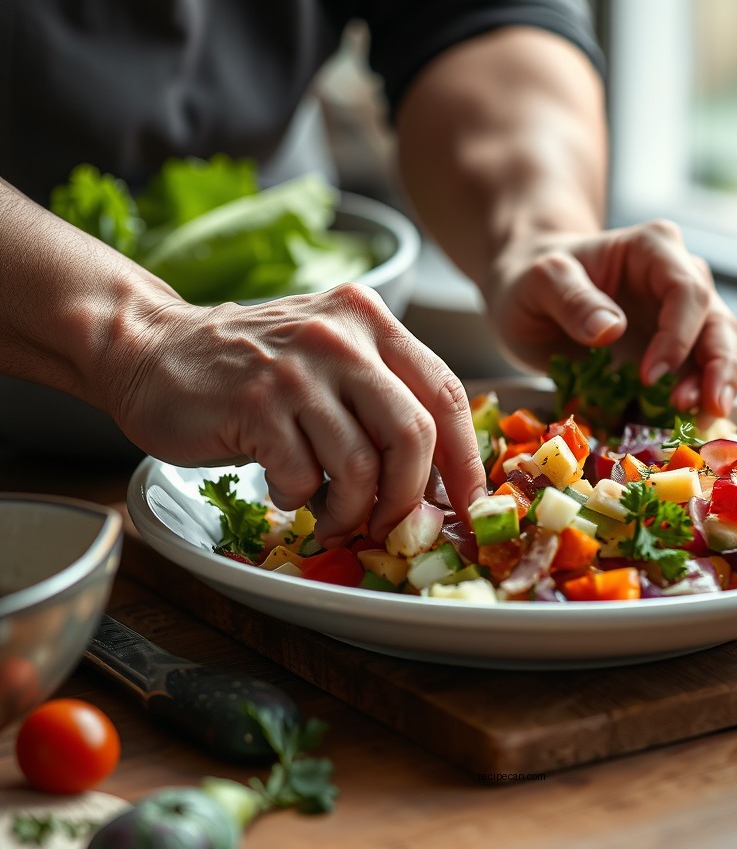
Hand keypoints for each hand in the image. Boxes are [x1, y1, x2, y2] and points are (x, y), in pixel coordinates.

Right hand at [104, 284, 487, 544]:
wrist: (154, 348)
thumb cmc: (255, 367)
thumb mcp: (332, 359)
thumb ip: (382, 401)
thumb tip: (438, 483)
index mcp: (373, 321)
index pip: (446, 394)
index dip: (466, 460)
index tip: (471, 506)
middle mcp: (342, 336)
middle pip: (413, 434)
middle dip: (410, 496)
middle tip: (394, 526)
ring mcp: (297, 368)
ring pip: (361, 466)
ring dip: (352, 511)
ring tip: (332, 516)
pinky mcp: (254, 404)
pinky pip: (303, 478)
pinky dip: (300, 499)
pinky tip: (283, 486)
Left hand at [484, 220, 736, 416]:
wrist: (527, 293)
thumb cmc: (532, 278)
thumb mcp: (539, 282)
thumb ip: (571, 298)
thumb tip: (611, 329)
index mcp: (652, 249)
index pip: (686, 290)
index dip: (678, 335)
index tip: (650, 376)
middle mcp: (679, 278)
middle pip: (718, 322)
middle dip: (718, 368)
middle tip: (706, 409)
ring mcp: (680, 318)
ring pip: (718, 352)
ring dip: (712, 390)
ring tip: (696, 424)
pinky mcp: (673, 352)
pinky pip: (696, 378)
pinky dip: (694, 405)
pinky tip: (684, 430)